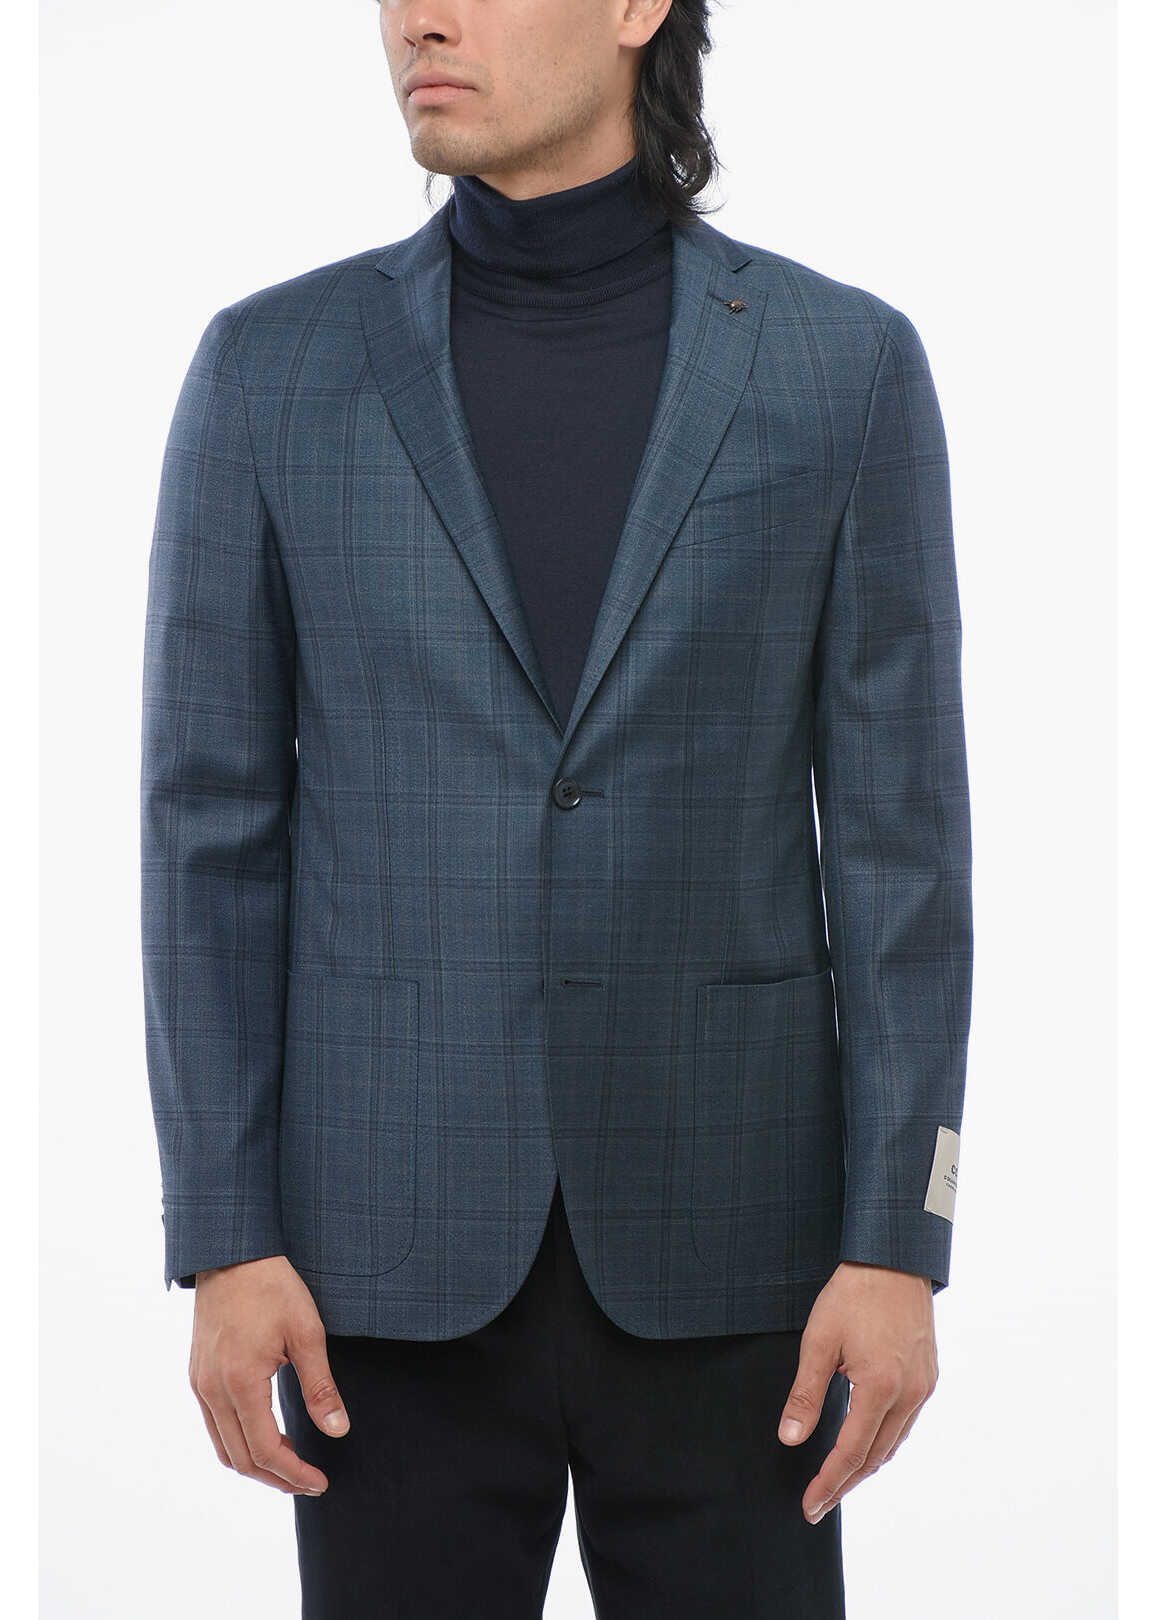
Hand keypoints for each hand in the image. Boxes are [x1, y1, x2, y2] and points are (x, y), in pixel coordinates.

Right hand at [188, 1254, 349, 1494]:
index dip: (293, 1474)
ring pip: (223, 1447)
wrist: (233, 1253)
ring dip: (255, 1464)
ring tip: (290, 1467)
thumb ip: (321, 1387)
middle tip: (310, 1482)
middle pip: (241, 1458)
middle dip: (276, 1478)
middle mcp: (212, 1390)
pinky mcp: (198, 1374)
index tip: (320, 1482)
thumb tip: (338, 1431)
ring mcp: (200, 1383)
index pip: (265, 1450)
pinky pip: (214, 1425)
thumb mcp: (307, 1333)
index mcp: (240, 1382)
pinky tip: (265, 1438)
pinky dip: (239, 1443)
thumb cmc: (273, 1287)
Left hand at [777, 1261, 937, 1522]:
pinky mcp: (927, 1377)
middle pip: (874, 1457)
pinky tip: (865, 1445)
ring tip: (837, 1482)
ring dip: (865, 1467)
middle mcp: (909, 1394)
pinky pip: (905, 1424)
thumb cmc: (853, 1294)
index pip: (851, 1453)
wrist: (893, 1259)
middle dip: (845, 1484)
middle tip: (818, 1503)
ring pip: (893, 1444)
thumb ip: (805, 1394)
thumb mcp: (819, 1340)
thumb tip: (790, 1438)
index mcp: (881, 1387)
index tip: (809, 1506)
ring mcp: (923, 1387)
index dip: (828, 1483)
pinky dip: (883, 1443)